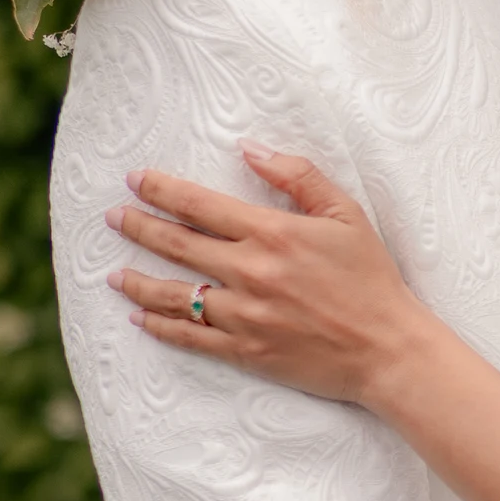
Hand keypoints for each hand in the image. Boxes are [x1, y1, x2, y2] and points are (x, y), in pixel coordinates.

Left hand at [106, 147, 421, 409]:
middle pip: (178, 245)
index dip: (162, 190)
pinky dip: (160, 326)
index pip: (200, 205)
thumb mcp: (346, 214)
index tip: (135, 180)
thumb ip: (297, 176)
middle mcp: (250, 272)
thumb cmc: (372, 278)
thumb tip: (249, 149)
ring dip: (138, 281)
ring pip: (174, 295)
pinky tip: (140, 318)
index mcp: (271, 234)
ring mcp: (244, 315)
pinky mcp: (246, 351)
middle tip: (112, 218)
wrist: (387, 349)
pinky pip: (190, 337)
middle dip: (138, 227)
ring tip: (113, 274)